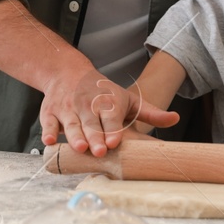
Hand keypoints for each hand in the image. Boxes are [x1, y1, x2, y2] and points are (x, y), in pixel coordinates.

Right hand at [39, 69, 179, 157]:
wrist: (67, 71)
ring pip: (70, 125)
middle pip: (91, 123)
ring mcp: (67, 109)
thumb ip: (150, 112)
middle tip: (99, 151)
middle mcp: (87, 105)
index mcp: (107, 102)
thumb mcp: (128, 99)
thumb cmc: (102, 91)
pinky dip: (48, 132)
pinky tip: (50, 142)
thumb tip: (175, 119)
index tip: (114, 142)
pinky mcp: (50, 113)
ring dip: (74, 136)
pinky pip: (48, 123)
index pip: (110, 117)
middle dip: (94, 137)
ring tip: (80, 148)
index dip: (112, 129)